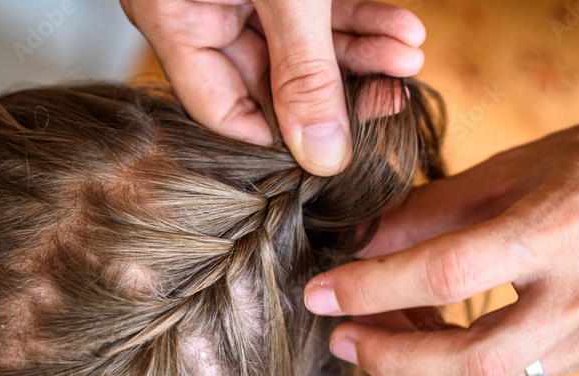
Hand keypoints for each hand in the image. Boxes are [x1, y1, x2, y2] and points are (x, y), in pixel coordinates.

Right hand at [120, 0, 425, 174]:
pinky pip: (311, 10)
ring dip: (359, 55)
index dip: (281, 137)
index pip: (223, 112)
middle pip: (269, 81)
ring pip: (299, 46)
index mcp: (172, 20)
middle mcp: (197, 11)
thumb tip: (323, 157)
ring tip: (407, 58)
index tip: (333, 151)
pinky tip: (398, 31)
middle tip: (388, 99)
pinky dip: (356, 19)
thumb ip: (304, 70)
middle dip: (338, 89)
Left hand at [303, 105, 578, 375]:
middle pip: (473, 362)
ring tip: (380, 334)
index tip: (320, 293)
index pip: (447, 272)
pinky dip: (461, 365)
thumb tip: (361, 241)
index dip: (372, 288)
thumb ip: (434, 210)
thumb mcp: (517, 167)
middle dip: (392, 359)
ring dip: (422, 369)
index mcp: (561, 229)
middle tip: (341, 338)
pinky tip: (433, 338)